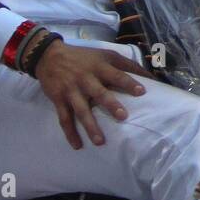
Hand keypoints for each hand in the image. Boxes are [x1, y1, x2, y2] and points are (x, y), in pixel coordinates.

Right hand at [33, 41, 153, 149]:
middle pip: (99, 93)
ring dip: (90, 126)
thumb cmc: (83, 57)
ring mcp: (71, 90)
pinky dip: (70, 133)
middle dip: (110, 105)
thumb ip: (126, 64)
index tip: (141, 91)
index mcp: (98, 67)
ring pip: (81, 110)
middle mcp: (85, 79)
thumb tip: (150, 75)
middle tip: (123, 116)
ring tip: (100, 141)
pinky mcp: (58, 100)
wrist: (48, 56)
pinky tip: (77, 145)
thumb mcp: (104, 54)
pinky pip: (64, 118)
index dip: (128, 82)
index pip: (116, 75)